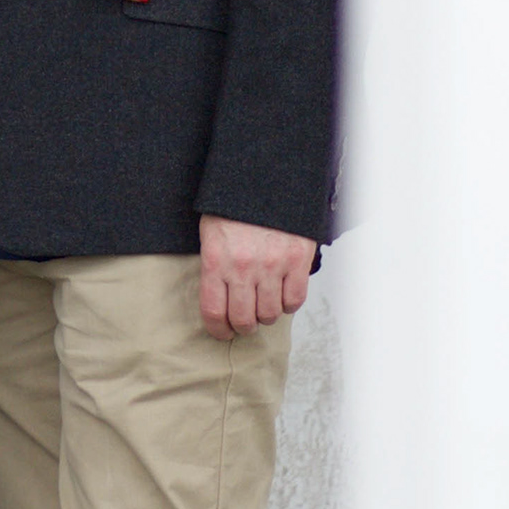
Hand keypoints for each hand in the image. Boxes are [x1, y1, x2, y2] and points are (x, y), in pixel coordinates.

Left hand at [198, 214, 314, 338]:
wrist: (266, 176)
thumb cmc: (235, 204)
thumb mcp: (211, 232)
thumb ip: (214, 265)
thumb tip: (219, 299)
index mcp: (216, 260)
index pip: (214, 312)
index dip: (218, 330)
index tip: (223, 332)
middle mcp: (243, 267)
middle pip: (244, 320)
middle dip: (243, 326)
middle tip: (245, 321)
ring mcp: (272, 265)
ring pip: (271, 314)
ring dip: (267, 315)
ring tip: (264, 304)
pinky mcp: (297, 260)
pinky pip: (295, 300)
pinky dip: (289, 303)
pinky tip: (283, 293)